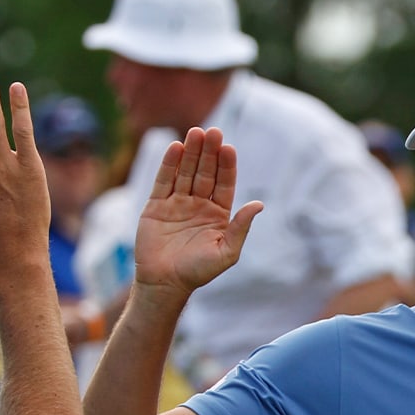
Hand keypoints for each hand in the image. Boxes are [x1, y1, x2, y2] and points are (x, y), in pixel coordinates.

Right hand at [133, 127, 261, 298]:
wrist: (164, 283)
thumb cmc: (198, 272)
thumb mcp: (226, 252)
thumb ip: (241, 227)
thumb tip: (258, 204)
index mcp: (218, 214)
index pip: (224, 183)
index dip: (226, 165)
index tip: (228, 147)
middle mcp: (199, 205)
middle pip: (205, 172)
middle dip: (209, 152)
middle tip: (212, 131)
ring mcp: (177, 203)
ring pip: (185, 172)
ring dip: (190, 152)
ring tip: (194, 132)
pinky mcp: (156, 206)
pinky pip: (164, 181)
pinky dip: (169, 164)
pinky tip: (175, 147)